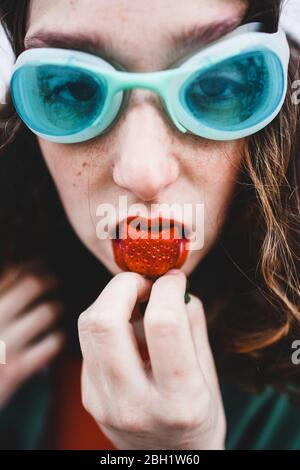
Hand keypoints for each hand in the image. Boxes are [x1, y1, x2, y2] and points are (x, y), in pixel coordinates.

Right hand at [0, 264, 64, 408]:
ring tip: (55, 306)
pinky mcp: (17, 370)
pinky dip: (58, 336)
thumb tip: (12, 248)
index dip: (34, 263)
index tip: (43, 264)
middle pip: (32, 284)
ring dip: (57, 306)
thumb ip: (1, 285)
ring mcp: (4, 346)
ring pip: (46, 311)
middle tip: (56, 280)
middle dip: (51, 278)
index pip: (12, 271)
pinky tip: (54, 336)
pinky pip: (52, 343)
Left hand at [78, 271, 225, 449]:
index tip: (173, 279)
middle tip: (144, 283)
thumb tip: (175, 286)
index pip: (162, 324)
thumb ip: (193, 326)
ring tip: (135, 302)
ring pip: (87, 327)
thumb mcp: (210, 375)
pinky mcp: (88, 397)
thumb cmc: (197, 418)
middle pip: (105, 322)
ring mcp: (103, 403)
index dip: (166, 288)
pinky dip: (107, 322)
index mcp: (178, 400)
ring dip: (111, 300)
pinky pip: (88, 342)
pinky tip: (127, 331)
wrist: (168, 462)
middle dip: (124, 285)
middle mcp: (133, 404)